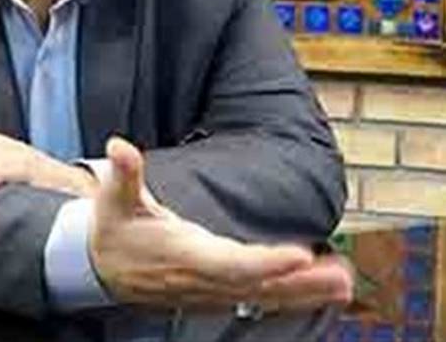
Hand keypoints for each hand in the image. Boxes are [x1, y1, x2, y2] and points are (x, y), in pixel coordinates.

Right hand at [88, 137, 352, 312]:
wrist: (99, 268)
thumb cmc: (113, 229)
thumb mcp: (114, 198)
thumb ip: (123, 173)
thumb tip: (119, 147)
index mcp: (184, 254)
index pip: (231, 264)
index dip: (266, 263)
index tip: (302, 255)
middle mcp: (203, 278)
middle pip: (259, 286)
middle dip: (302, 283)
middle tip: (343, 278)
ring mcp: (212, 290)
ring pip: (264, 296)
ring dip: (307, 292)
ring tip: (346, 283)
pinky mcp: (217, 292)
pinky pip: (260, 298)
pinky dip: (293, 296)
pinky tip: (322, 290)